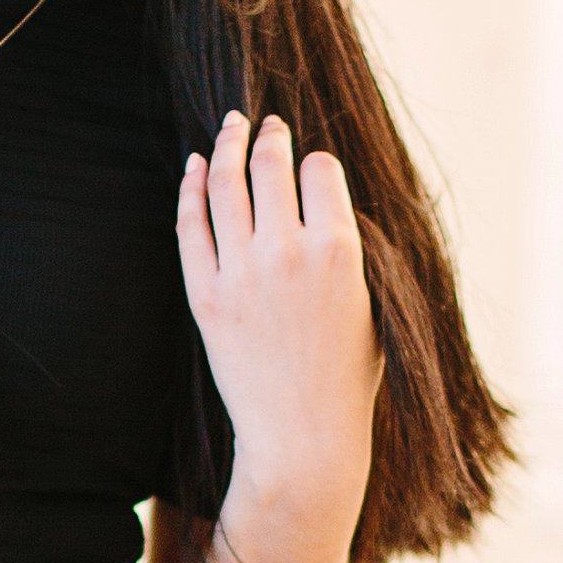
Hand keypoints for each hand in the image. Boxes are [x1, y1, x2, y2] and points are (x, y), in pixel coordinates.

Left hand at [174, 111, 375, 560]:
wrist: (303, 437)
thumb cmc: (347, 377)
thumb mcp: (371, 305)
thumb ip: (350, 250)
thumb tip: (327, 203)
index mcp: (340, 250)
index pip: (320, 170)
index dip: (314, 162)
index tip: (309, 166)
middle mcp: (289, 252)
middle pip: (270, 164)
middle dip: (269, 136)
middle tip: (265, 125)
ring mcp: (242, 273)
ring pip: (226, 184)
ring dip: (227, 146)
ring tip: (230, 128)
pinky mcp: (206, 296)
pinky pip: (191, 226)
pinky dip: (190, 188)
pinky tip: (194, 167)